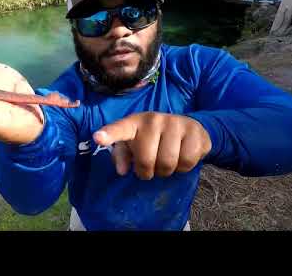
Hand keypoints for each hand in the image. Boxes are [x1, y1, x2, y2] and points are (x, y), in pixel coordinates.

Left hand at [92, 112, 211, 179]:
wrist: (188, 127)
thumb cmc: (152, 139)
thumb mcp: (133, 145)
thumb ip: (122, 155)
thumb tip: (121, 170)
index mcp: (133, 123)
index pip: (119, 129)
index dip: (108, 134)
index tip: (97, 138)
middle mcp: (153, 120)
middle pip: (146, 159)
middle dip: (147, 171)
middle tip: (151, 168)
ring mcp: (174, 123)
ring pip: (168, 163)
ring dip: (166, 171)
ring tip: (166, 162)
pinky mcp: (194, 130)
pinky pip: (187, 160)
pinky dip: (185, 167)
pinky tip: (182, 157)